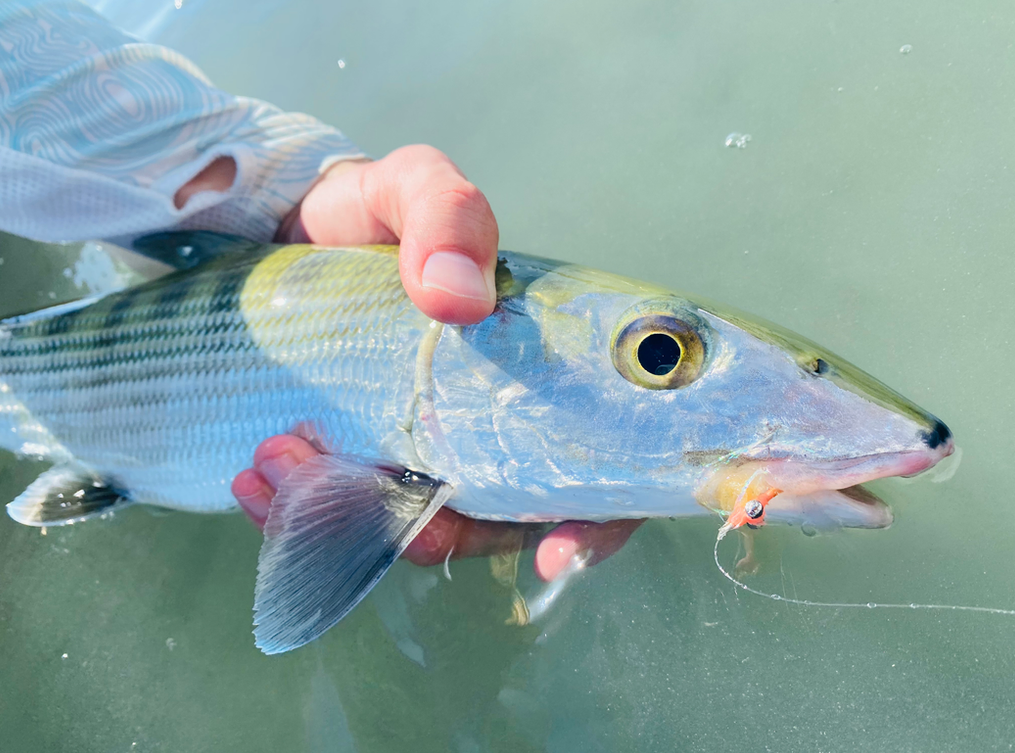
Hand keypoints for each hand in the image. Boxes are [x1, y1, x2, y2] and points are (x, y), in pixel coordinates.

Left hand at [231, 145, 643, 580]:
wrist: (284, 228)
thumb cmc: (371, 212)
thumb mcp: (414, 188)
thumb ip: (449, 216)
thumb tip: (460, 300)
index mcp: (535, 371)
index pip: (596, 465)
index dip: (595, 521)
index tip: (556, 555)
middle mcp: (488, 424)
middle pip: (499, 522)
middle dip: (433, 532)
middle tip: (345, 489)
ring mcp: (423, 450)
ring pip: (416, 530)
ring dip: (347, 522)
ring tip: (274, 463)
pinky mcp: (359, 462)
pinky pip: (346, 521)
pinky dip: (300, 516)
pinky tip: (253, 481)